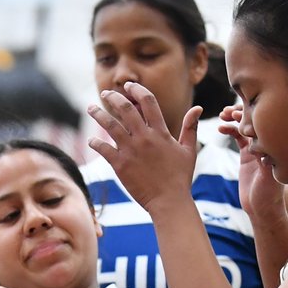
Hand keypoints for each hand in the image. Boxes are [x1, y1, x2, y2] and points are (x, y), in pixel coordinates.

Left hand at [87, 82, 200, 213]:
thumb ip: (190, 127)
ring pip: (110, 125)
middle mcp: (144, 138)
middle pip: (125, 108)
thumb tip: (197, 107)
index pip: (148, 101)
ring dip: (99, 114)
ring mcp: (131, 151)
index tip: (129, 86)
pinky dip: (95, 143)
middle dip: (114, 97)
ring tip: (90, 108)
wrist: (169, 201)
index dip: (137, 90)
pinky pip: (103, 149)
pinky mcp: (120, 165)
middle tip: (106, 93)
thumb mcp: (189, 150)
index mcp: (160, 132)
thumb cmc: (180, 177)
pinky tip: (91, 140)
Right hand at [218, 104, 285, 221]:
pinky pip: (238, 137)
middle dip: (241, 112)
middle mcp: (267, 143)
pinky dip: (230, 130)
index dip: (251, 116)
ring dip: (234, 118)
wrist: (262, 208)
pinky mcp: (248, 154)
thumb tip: (260, 145)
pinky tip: (220, 127)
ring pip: (245, 126)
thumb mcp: (268, 177)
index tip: (238, 115)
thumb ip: (265, 161)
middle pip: (255, 120)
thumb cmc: (269, 195)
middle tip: (228, 112)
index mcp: (275, 146)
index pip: (263, 123)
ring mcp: (257, 147)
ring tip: (222, 115)